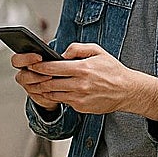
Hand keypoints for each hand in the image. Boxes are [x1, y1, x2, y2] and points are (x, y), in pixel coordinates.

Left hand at [13, 44, 157, 119]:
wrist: (127, 91)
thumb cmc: (112, 70)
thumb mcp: (98, 51)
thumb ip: (77, 48)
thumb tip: (61, 53)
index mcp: (83, 69)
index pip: (53, 68)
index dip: (39, 66)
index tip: (31, 64)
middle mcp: (80, 84)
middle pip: (49, 82)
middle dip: (37, 78)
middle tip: (30, 75)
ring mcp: (80, 98)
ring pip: (53, 94)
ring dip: (44, 89)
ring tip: (39, 82)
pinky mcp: (81, 107)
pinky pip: (63, 101)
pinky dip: (56, 96)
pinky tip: (53, 90)